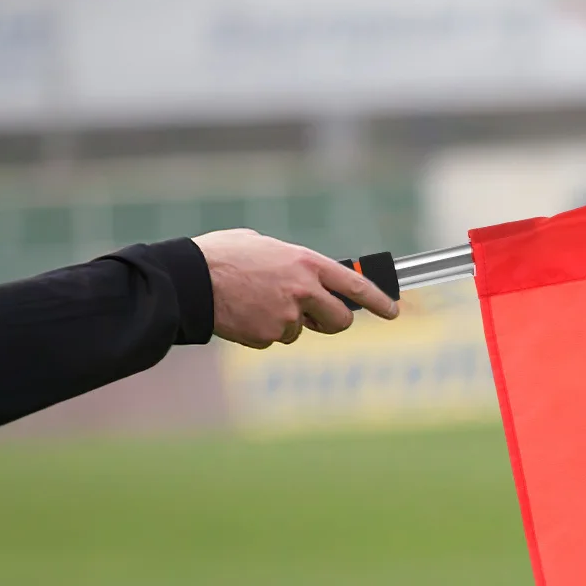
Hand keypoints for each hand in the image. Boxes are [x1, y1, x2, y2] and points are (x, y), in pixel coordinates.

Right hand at [194, 229, 398, 348]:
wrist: (193, 280)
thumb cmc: (225, 256)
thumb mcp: (266, 246)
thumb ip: (294, 263)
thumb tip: (307, 277)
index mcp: (306, 263)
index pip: (355, 286)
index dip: (379, 300)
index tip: (392, 311)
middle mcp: (303, 291)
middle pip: (340, 321)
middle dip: (333, 322)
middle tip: (318, 318)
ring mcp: (287, 318)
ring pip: (300, 331)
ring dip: (285, 322)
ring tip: (255, 301)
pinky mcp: (268, 337)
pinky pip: (274, 339)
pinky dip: (262, 330)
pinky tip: (243, 313)